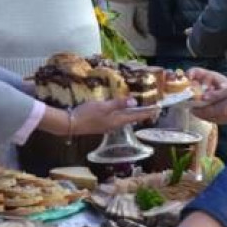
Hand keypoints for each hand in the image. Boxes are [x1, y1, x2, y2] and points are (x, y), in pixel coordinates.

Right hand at [41, 99, 156, 136]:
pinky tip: (120, 111)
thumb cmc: (87, 114)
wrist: (70, 124)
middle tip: (150, 109)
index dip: (146, 112)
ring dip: (132, 114)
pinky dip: (122, 114)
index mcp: (117, 120)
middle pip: (131, 118)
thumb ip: (118, 104)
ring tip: (138, 109)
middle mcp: (114, 125)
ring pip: (124, 119)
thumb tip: (134, 101)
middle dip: (141, 113)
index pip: (136, 116)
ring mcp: (107, 125)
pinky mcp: (101, 124)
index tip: (157, 109)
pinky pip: (116, 119)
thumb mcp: (104, 107)